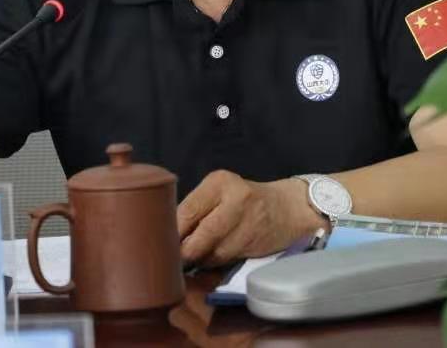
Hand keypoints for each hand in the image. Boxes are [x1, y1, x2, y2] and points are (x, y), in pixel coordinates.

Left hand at [176, 170, 324, 266]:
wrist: (287, 208)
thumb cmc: (243, 200)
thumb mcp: (219, 193)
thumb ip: (195, 209)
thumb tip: (163, 233)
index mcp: (219, 182)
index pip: (186, 211)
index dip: (171, 232)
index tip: (159, 242)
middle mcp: (235, 199)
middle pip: (199, 235)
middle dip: (183, 251)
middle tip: (172, 257)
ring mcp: (247, 222)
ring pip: (211, 251)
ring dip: (197, 259)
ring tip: (190, 258)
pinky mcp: (254, 243)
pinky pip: (224, 259)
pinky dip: (212, 263)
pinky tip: (209, 259)